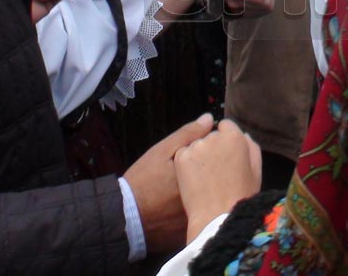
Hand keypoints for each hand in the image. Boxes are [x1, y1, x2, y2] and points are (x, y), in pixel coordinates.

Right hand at [123, 114, 215, 252]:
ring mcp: (201, 214)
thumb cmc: (143, 180)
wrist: (126, 216)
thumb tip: (209, 119)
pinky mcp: (193, 229)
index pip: (222, 157)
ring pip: (215, 197)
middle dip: (215, 171)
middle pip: (221, 178)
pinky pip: (206, 214)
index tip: (205, 151)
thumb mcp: (162, 151)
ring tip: (189, 186)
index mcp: (201, 173)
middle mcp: (205, 195)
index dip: (215, 152)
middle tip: (197, 170)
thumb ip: (188, 134)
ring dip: (211, 188)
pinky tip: (190, 203)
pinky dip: (203, 207)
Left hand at [175, 119, 261, 242]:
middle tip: (215, 171)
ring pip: (195, 145)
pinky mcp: (181, 157)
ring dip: (198, 156)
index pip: (226, 126)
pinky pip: (182, 155)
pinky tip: (192, 181)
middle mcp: (214, 137)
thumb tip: (243, 134)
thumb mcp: (255, 172)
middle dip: (211, 149)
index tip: (224, 156)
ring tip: (204, 179)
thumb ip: (251, 148)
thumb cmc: (240, 198)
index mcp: (235, 137)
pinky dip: (185, 165)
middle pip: (210, 136)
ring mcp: (196, 146)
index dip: (225, 141)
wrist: (216, 218)